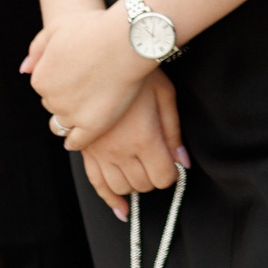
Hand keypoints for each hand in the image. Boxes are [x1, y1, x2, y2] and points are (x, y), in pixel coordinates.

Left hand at [24, 5, 153, 150]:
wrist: (127, 40)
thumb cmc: (96, 28)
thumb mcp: (59, 26)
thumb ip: (37, 48)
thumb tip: (24, 69)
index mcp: (40, 78)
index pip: (46, 86)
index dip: (62, 79)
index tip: (80, 72)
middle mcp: (51, 99)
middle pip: (55, 104)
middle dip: (68, 97)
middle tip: (91, 85)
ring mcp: (71, 114)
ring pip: (63, 124)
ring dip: (71, 118)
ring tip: (89, 108)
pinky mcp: (92, 126)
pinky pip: (77, 142)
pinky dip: (77, 140)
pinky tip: (85, 133)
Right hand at [78, 72, 184, 221]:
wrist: (101, 59)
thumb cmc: (137, 73)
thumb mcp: (166, 96)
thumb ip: (174, 133)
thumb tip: (182, 163)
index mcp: (143, 138)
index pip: (162, 177)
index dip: (171, 174)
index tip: (172, 165)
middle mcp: (119, 150)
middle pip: (142, 184)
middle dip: (154, 177)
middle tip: (158, 162)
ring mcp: (99, 152)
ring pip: (120, 186)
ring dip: (135, 185)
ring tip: (142, 170)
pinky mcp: (85, 150)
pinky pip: (95, 183)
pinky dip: (109, 199)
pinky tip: (121, 209)